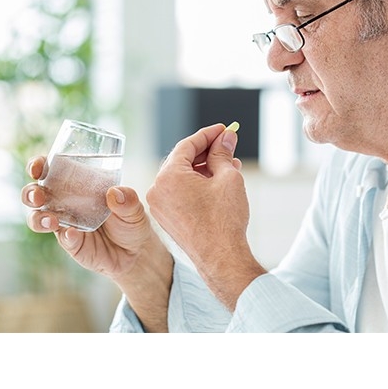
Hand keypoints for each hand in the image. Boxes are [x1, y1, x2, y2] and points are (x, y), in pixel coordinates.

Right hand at [22, 157, 172, 330]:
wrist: (136, 253)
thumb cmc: (131, 222)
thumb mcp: (134, 209)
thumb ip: (128, 200)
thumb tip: (115, 193)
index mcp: (77, 184)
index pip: (51, 170)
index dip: (39, 166)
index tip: (38, 168)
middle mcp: (65, 202)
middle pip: (36, 194)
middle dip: (31, 193)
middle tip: (38, 196)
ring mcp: (65, 223)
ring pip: (39, 218)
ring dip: (39, 218)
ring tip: (50, 220)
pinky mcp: (71, 243)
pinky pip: (62, 238)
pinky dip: (65, 236)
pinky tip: (73, 234)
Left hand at [146, 124, 265, 309]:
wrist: (221, 258)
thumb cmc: (224, 220)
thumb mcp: (228, 178)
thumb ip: (223, 153)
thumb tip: (225, 139)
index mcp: (168, 176)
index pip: (187, 145)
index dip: (208, 134)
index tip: (224, 129)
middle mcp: (158, 190)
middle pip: (182, 160)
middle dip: (207, 152)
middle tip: (228, 145)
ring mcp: (160, 206)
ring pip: (182, 178)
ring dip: (204, 169)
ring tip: (229, 166)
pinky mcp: (167, 218)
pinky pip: (180, 193)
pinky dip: (197, 185)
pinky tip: (217, 183)